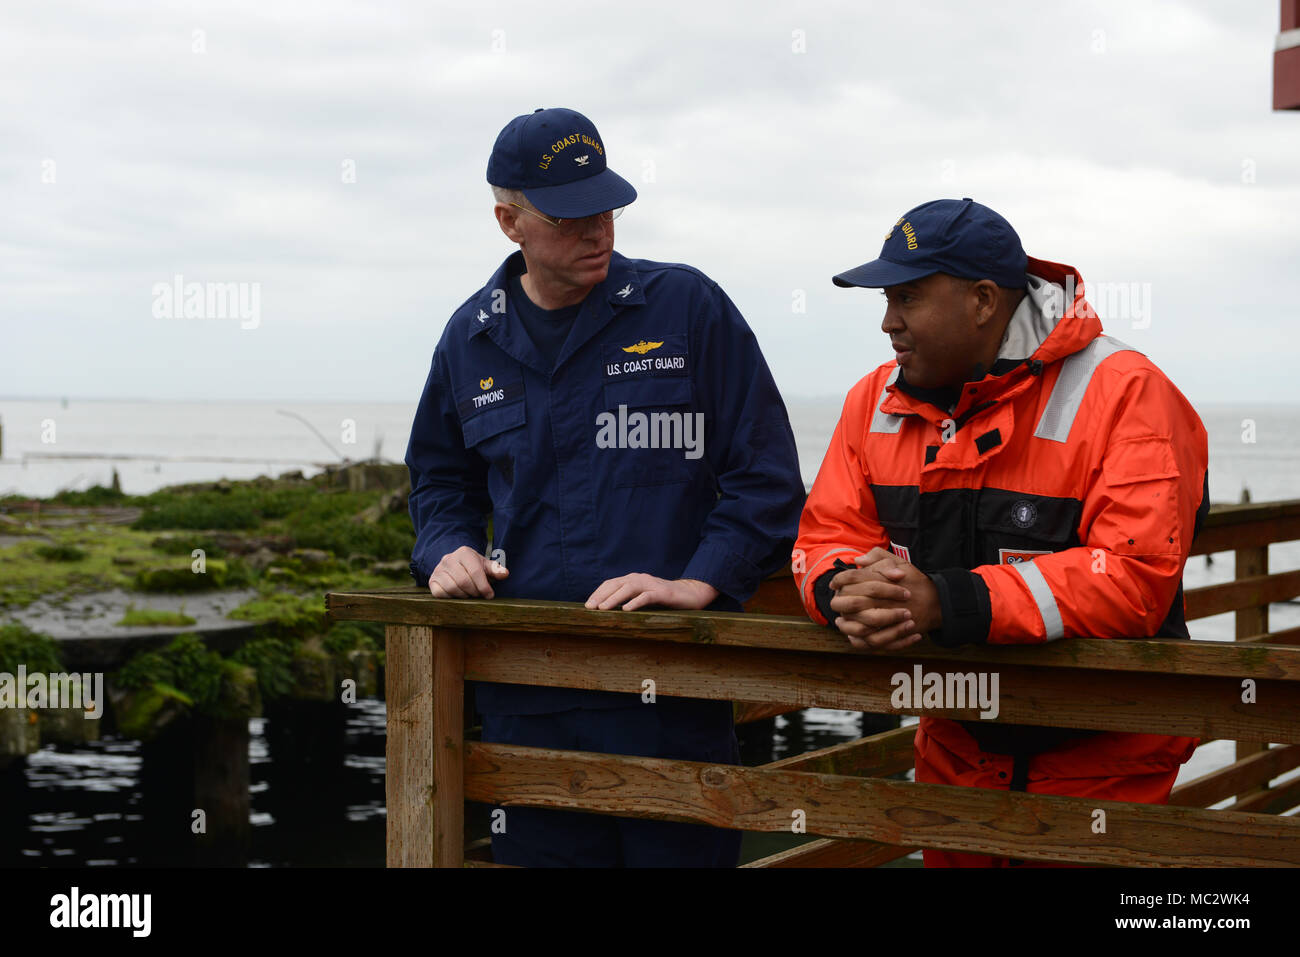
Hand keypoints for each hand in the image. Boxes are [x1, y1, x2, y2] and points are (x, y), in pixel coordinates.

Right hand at [427, 545, 508, 598]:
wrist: (456, 566)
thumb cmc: (473, 567)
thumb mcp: (485, 566)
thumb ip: (495, 569)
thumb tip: (505, 573)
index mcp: (464, 553)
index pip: (475, 571)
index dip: (484, 586)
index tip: (490, 595)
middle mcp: (448, 559)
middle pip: (464, 581)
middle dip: (475, 592)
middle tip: (479, 595)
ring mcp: (438, 570)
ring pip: (452, 588)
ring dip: (464, 595)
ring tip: (470, 595)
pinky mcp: (432, 581)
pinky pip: (440, 593)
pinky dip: (451, 598)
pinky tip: (458, 596)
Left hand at [585, 575, 718, 611]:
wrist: (690, 594)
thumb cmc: (663, 599)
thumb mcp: (642, 597)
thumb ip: (628, 599)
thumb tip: (607, 611)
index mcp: (633, 579)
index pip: (611, 583)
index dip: (598, 592)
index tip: (587, 605)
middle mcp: (640, 578)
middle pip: (616, 584)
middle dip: (601, 595)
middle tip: (590, 607)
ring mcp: (651, 584)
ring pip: (629, 588)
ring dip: (614, 598)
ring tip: (603, 609)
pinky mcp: (663, 593)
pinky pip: (646, 596)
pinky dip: (635, 602)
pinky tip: (626, 610)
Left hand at [828, 548, 940, 650]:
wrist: (937, 601)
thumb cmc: (915, 581)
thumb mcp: (899, 562)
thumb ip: (878, 557)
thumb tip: (858, 561)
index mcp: (881, 580)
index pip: (852, 578)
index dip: (839, 580)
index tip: (834, 584)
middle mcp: (881, 599)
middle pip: (850, 602)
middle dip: (839, 602)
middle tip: (835, 602)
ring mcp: (887, 618)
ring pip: (858, 624)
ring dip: (846, 624)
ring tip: (840, 622)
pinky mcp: (892, 633)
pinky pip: (871, 642)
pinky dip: (859, 641)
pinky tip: (852, 636)